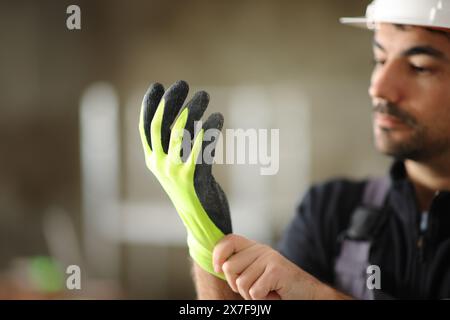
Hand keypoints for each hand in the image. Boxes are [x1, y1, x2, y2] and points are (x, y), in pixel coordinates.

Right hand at [139, 80, 231, 278]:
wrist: (203, 224)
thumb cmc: (193, 192)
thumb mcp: (177, 168)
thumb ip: (176, 147)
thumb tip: (186, 116)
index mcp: (153, 160)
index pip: (146, 127)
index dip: (150, 105)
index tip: (157, 85)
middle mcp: (160, 165)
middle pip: (161, 125)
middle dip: (171, 100)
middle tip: (183, 83)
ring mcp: (176, 172)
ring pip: (181, 132)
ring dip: (193, 109)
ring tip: (204, 95)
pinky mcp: (195, 178)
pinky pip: (202, 147)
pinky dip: (210, 129)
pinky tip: (217, 117)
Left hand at [213, 234, 322, 299]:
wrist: (308, 294)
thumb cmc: (278, 287)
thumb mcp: (257, 272)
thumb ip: (241, 265)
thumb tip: (217, 265)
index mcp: (254, 247)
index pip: (228, 240)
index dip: (218, 254)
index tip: (217, 269)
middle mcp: (261, 249)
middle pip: (229, 267)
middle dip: (236, 285)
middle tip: (254, 288)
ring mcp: (269, 258)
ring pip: (241, 283)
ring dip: (251, 295)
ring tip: (267, 291)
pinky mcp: (276, 270)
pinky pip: (254, 292)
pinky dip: (262, 299)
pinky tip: (274, 294)